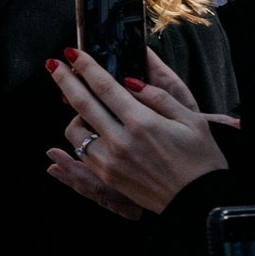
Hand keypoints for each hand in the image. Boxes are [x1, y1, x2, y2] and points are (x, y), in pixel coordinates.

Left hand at [46, 47, 227, 214]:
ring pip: (75, 130)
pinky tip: (92, 131)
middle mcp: (121, 141)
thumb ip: (158, 97)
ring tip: (88, 108)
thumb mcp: (191, 121)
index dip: (85, 67)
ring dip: (75, 114)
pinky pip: (82, 152)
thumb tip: (130, 83)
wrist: (201, 201)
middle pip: (81, 103)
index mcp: (142, 123)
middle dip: (64, 79)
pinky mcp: (107, 176)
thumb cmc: (201, 160)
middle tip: (53, 64)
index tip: (71, 53)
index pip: (104, 87)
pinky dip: (82, 138)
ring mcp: (110, 160)